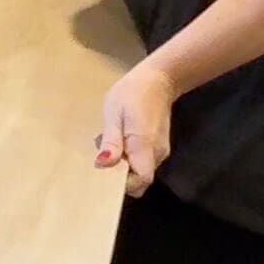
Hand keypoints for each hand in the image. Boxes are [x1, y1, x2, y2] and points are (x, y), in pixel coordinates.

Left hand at [96, 67, 174, 197]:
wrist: (158, 79)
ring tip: (112, 141)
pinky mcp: (159, 148)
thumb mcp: (114, 113)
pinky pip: (143, 163)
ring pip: (140, 172)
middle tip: (106, 152)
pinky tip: (121, 140)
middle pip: (139, 181)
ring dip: (124, 165)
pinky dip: (130, 158)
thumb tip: (103, 164)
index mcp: (145, 146)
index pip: (140, 181)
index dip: (123, 184)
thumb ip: (111, 141)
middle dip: (120, 175)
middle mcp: (157, 154)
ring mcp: (160, 152)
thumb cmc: (132, 93)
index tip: (107, 171)